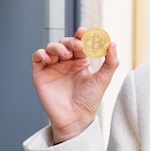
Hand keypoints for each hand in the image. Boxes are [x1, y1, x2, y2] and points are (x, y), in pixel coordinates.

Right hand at [31, 27, 118, 142]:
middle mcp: (66, 62)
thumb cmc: (89, 101)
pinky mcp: (40, 73)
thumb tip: (112, 43)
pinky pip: (37, 57)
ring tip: (65, 55)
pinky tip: (49, 58)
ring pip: (51, 47)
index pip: (80, 42)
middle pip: (65, 42)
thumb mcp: (103, 79)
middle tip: (78, 46)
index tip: (84, 32)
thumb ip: (111, 61)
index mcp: (81, 61)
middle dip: (70, 41)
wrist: (75, 118)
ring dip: (57, 47)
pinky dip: (41, 53)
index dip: (81, 35)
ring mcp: (53, 67)